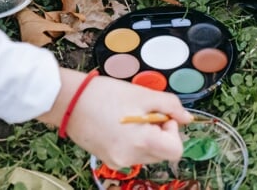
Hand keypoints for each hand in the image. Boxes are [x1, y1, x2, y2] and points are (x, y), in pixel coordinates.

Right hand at [38, 68, 191, 167]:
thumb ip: (171, 106)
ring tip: (129, 117)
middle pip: (162, 153)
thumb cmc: (106, 94)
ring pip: (147, 154)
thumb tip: (187, 118)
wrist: (69, 100)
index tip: (160, 116)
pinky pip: (131, 153)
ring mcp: (117, 161)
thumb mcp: (144, 94)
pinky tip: (118, 124)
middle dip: (160, 134)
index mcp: (142, 143)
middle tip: (144, 113)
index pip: (176, 151)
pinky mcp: (107, 159)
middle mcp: (130, 158)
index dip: (172, 132)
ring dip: (146, 137)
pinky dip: (132, 141)